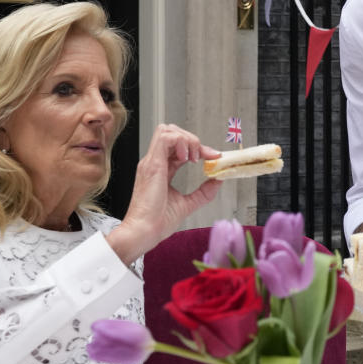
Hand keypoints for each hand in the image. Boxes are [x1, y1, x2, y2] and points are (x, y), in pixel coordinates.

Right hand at [107, 124, 221, 263]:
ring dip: (186, 139)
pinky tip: (188, 159)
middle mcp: (154, 163)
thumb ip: (203, 192)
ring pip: (167, 130)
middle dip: (192, 139)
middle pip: (172, 132)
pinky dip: (180, 142)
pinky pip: (165, 138)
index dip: (198, 148)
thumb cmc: (158, 222)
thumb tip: (218, 180)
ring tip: (194, 158)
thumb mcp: (187, 203)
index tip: (214, 157)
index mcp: (160, 170)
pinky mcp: (152, 165)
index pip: (179, 147)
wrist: (145, 233)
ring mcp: (151, 162)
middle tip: (204, 156)